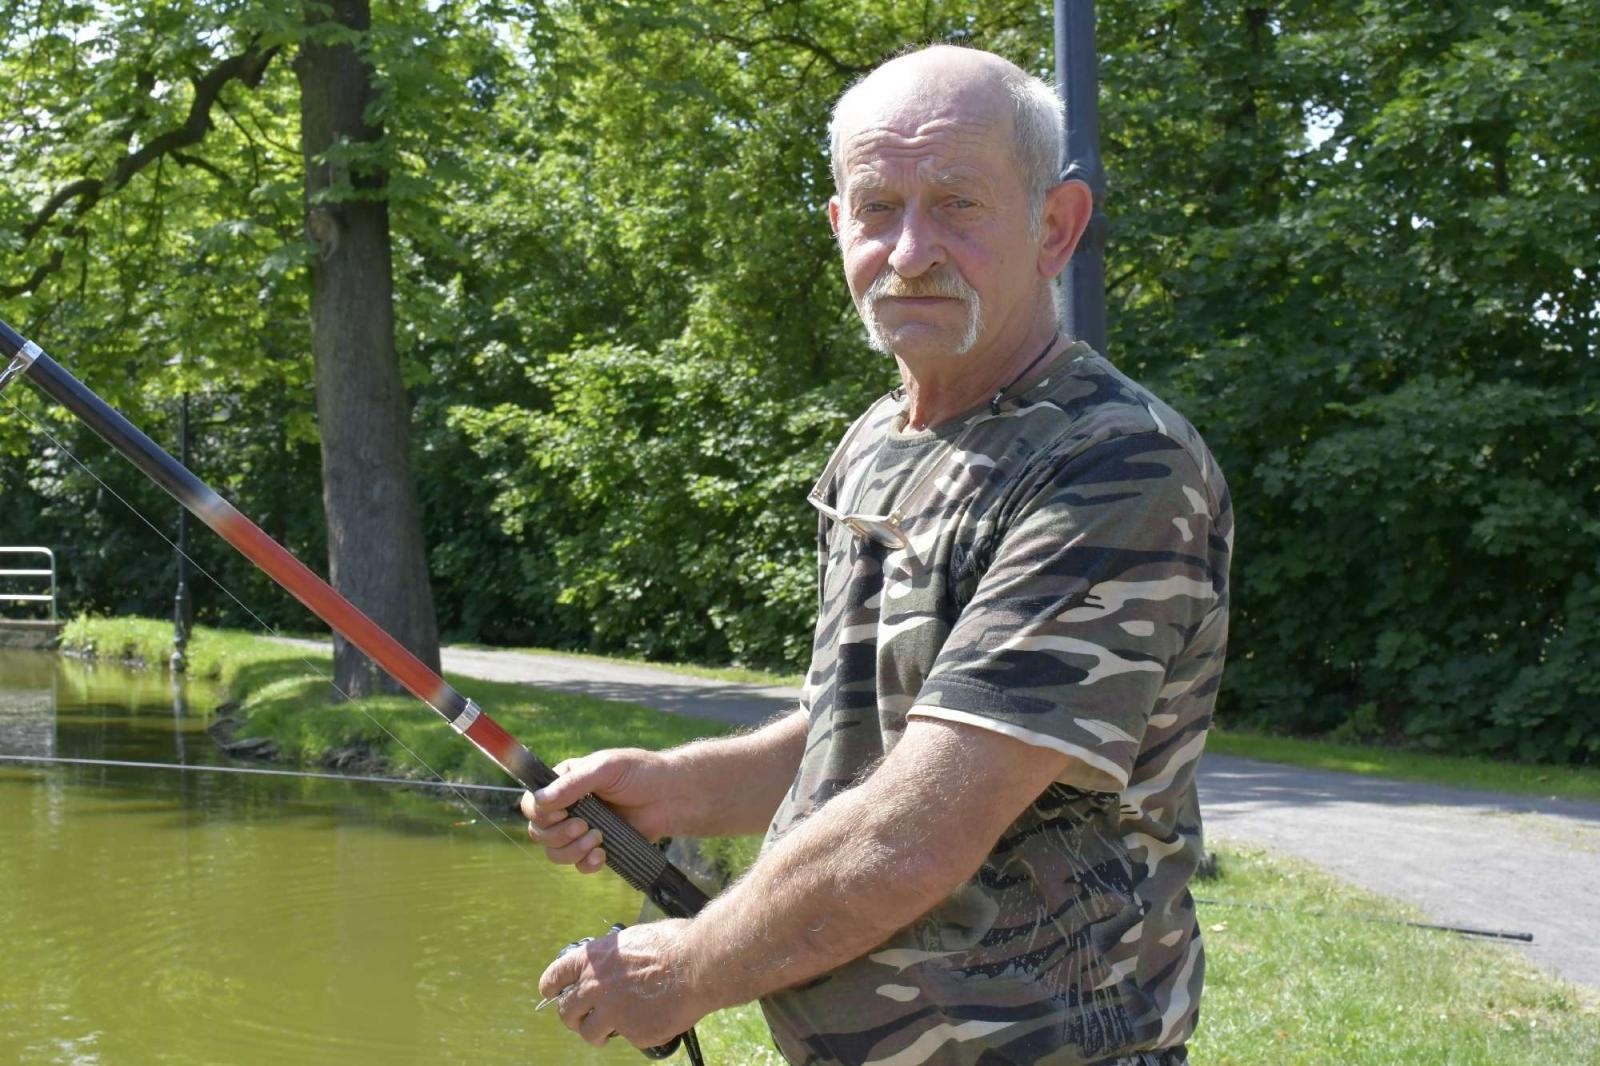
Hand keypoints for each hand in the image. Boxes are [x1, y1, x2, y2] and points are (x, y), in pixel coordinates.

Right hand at [520, 748, 677, 873]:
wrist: (670, 796)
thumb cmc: (640, 773)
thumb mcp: (605, 768)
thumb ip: (573, 784)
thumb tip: (541, 801)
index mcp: (564, 783)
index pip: (532, 804)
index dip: (541, 813)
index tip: (563, 812)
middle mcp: (567, 807)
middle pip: (538, 832)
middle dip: (558, 833)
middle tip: (584, 825)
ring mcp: (581, 830)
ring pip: (554, 852)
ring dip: (571, 850)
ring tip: (598, 838)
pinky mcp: (597, 848)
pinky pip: (578, 865)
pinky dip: (586, 863)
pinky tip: (602, 855)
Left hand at [539, 920, 711, 1048]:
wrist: (698, 964)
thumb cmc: (674, 944)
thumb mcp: (634, 939)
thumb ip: (615, 958)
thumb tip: (614, 967)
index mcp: (593, 960)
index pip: (555, 976)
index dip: (551, 986)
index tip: (551, 993)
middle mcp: (595, 987)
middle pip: (566, 1011)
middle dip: (571, 1016)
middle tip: (581, 1019)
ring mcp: (612, 1013)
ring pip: (590, 1032)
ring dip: (597, 1033)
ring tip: (609, 1032)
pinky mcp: (632, 1033)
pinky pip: (629, 1038)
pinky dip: (638, 1032)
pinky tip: (653, 1020)